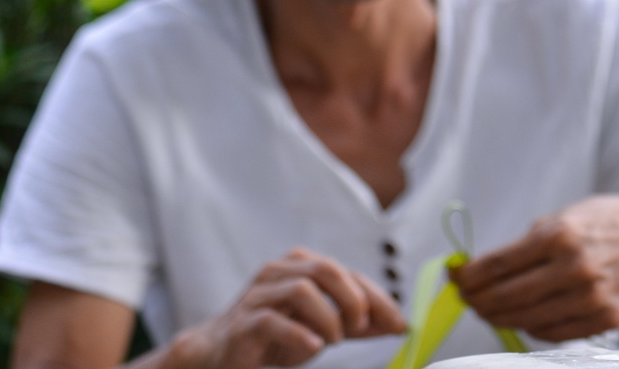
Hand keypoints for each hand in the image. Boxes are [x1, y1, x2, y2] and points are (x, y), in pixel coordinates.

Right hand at [164, 249, 405, 368]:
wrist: (219, 353)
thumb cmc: (275, 335)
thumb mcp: (321, 327)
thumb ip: (355, 323)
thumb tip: (398, 324)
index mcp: (301, 265)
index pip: (348, 274)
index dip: (377, 298)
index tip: (399, 323)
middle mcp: (279, 271)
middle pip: (326, 269)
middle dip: (353, 299)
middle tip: (362, 328)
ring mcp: (259, 295)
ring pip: (302, 289)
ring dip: (327, 317)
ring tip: (333, 341)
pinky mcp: (244, 322)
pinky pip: (273, 320)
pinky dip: (298, 333)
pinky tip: (313, 346)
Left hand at [451, 196, 618, 341]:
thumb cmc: (605, 222)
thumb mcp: (564, 216)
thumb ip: (526, 243)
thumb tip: (482, 269)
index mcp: (561, 235)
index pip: (498, 265)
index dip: (468, 276)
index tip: (454, 277)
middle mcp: (575, 268)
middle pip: (508, 296)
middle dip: (477, 300)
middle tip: (465, 298)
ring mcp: (591, 298)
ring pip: (527, 319)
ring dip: (498, 317)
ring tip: (486, 310)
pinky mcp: (604, 319)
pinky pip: (553, 333)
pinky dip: (531, 327)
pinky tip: (521, 317)